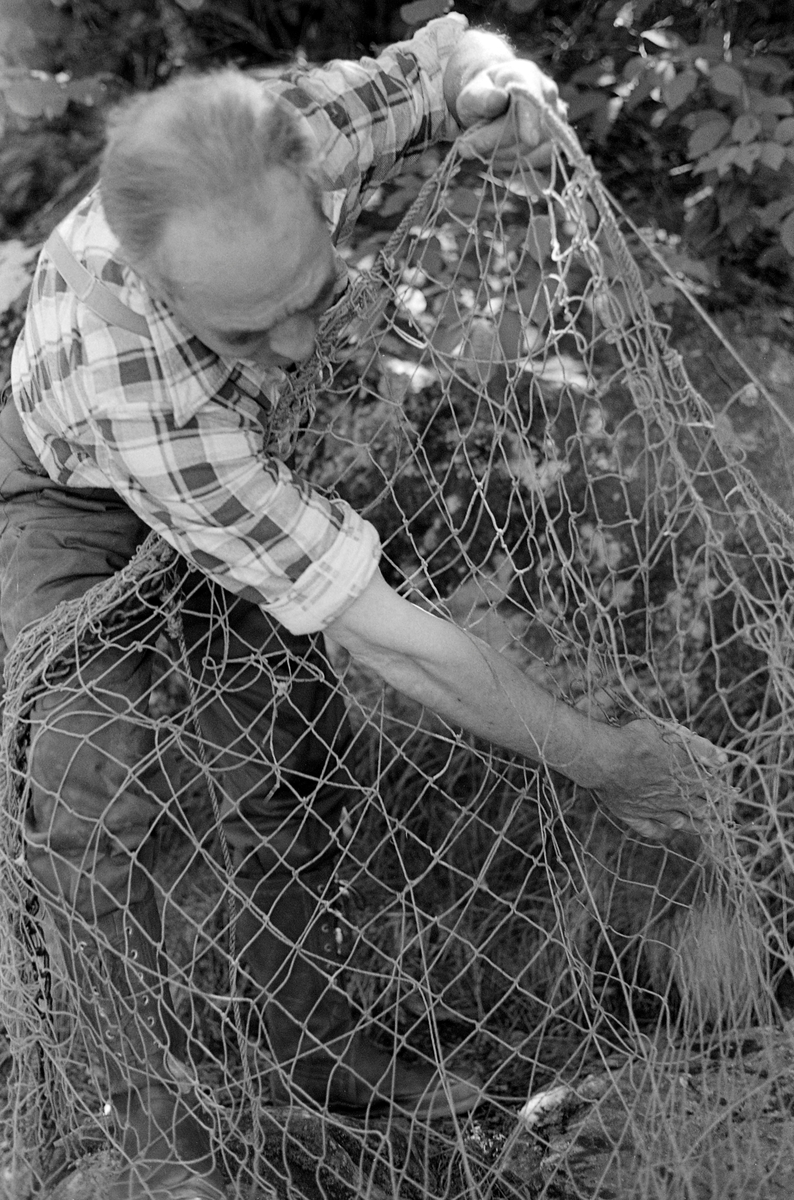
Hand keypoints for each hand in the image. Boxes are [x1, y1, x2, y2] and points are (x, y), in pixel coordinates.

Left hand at [456, 59, 565, 164]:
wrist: (495, 102)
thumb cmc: (482, 97)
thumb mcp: (471, 94)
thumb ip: (481, 98)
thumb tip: (498, 99)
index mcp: (526, 76)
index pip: (531, 99)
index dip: (531, 119)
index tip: (530, 139)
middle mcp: (548, 96)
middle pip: (529, 132)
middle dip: (495, 145)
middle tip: (465, 147)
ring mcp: (556, 119)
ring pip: (536, 152)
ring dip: (506, 159)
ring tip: (485, 150)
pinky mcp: (556, 141)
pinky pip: (541, 164)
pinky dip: (519, 170)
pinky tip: (503, 166)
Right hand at [594, 718, 728, 840]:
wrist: (606, 757)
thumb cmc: (639, 740)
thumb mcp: (674, 735)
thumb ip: (701, 748)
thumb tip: (724, 761)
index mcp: (686, 778)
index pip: (711, 787)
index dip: (721, 790)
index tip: (730, 792)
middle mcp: (673, 797)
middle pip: (699, 807)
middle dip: (712, 809)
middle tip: (720, 812)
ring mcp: (653, 809)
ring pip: (679, 823)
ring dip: (695, 826)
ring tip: (707, 829)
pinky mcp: (633, 815)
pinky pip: (650, 830)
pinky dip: (661, 833)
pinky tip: (666, 833)